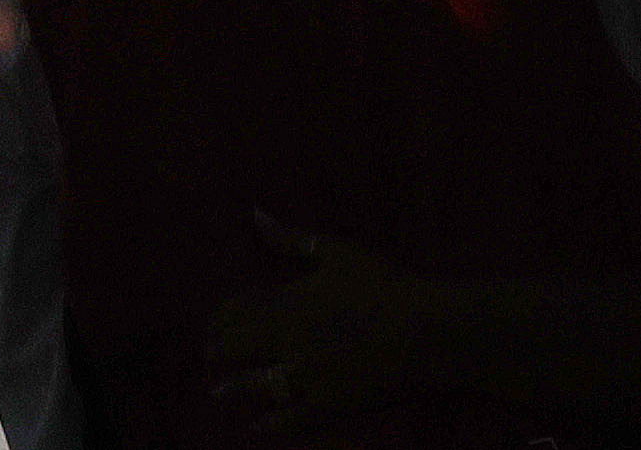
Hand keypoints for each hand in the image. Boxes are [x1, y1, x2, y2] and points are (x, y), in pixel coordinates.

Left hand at [202, 222, 450, 437]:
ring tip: (219, 392)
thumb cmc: (388, 286)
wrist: (431, 331)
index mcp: (290, 301)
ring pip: (256, 384)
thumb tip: (255, 212)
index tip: (213, 325)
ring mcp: (310, 374)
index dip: (219, 319)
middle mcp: (291, 339)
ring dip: (233, 389)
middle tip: (209, 356)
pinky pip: (291, 419)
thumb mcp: (337, 254)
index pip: (236, 310)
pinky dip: (270, 424)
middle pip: (238, 347)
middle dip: (218, 352)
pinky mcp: (333, 403)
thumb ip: (292, 238)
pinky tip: (257, 428)